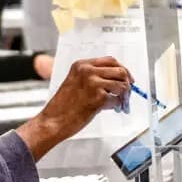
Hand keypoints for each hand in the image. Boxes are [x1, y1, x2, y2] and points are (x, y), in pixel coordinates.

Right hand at [16, 57, 131, 159]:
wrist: (53, 120)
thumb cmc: (64, 106)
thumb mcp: (75, 82)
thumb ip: (93, 77)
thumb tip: (118, 79)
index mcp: (81, 65)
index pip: (111, 60)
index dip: (123, 69)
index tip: (128, 79)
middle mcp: (87, 71)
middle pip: (120, 71)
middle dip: (128, 83)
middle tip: (128, 93)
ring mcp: (93, 83)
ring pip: (122, 85)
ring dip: (125, 96)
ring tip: (121, 104)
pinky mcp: (98, 98)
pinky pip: (117, 100)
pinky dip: (117, 106)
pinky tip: (113, 109)